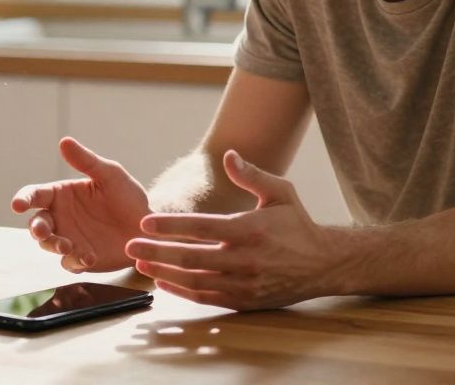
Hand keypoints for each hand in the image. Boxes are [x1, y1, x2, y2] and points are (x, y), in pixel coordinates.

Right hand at [11, 137, 151, 272]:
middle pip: (36, 224)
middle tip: (43, 231)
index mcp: (61, 194)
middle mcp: (60, 217)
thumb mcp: (110, 175)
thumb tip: (64, 141)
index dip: (23, 198)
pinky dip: (75, 260)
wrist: (149, 227)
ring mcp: (69, 239)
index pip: (35, 195)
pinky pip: (69, 262)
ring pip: (48, 245)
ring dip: (53, 245)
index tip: (18, 205)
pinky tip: (89, 256)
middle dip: (36, 228)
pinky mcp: (80, 258)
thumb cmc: (128, 197)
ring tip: (68, 246)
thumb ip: (86, 161)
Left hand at [125, 150, 338, 310]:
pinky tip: (162, 282)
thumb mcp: (281, 192)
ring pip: (195, 281)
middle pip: (192, 257)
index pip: (202, 228)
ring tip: (139, 264)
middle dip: (157, 252)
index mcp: (250, 229)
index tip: (145, 223)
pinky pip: (207, 298)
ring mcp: (244, 284)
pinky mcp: (245, 301)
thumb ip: (252, 175)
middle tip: (130, 246)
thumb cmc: (297, 224)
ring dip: (164, 273)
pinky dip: (181, 292)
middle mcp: (246, 259)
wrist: (324, 264)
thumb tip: (228, 154)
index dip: (171, 226)